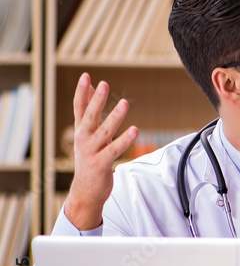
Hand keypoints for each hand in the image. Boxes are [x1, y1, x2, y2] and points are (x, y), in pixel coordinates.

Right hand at [64, 73, 137, 229]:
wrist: (86, 189)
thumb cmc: (90, 157)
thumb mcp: (88, 133)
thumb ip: (90, 112)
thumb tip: (92, 89)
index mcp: (81, 130)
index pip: (79, 108)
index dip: (82, 92)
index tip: (86, 76)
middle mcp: (83, 139)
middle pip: (89, 117)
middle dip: (97, 100)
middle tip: (104, 84)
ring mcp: (91, 152)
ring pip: (104, 132)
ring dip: (114, 118)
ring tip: (124, 103)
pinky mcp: (101, 164)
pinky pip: (114, 150)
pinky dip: (124, 140)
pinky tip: (135, 130)